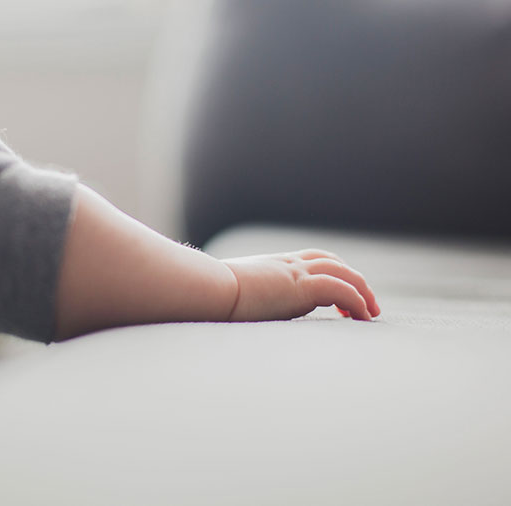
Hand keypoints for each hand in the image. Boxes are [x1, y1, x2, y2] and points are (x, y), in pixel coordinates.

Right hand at [222, 249, 379, 321]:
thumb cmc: (209, 295)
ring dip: (362, 291)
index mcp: (272, 266)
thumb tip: (225, 314)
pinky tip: (362, 316)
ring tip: (371, 313)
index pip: (310, 260)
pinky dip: (356, 300)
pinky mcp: (298, 287)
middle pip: (331, 261)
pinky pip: (340, 288)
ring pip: (343, 272)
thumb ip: (240, 299)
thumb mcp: (228, 294)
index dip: (330, 272)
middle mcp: (286, 265)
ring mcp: (294, 273)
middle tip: (366, 305)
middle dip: (353, 280)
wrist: (205, 290)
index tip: (339, 297)